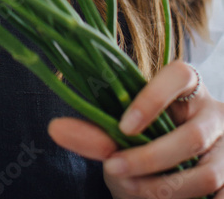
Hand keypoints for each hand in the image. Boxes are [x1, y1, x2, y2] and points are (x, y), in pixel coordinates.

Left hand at [47, 60, 223, 197]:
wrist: (174, 177)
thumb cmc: (145, 144)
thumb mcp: (120, 137)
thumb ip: (95, 133)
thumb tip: (55, 129)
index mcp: (187, 87)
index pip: (180, 75)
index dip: (152, 99)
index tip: (122, 126)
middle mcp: (215, 115)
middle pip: (192, 136)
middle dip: (149, 159)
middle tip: (113, 169)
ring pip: (206, 174)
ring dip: (165, 189)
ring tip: (132, 190)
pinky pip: (218, 198)